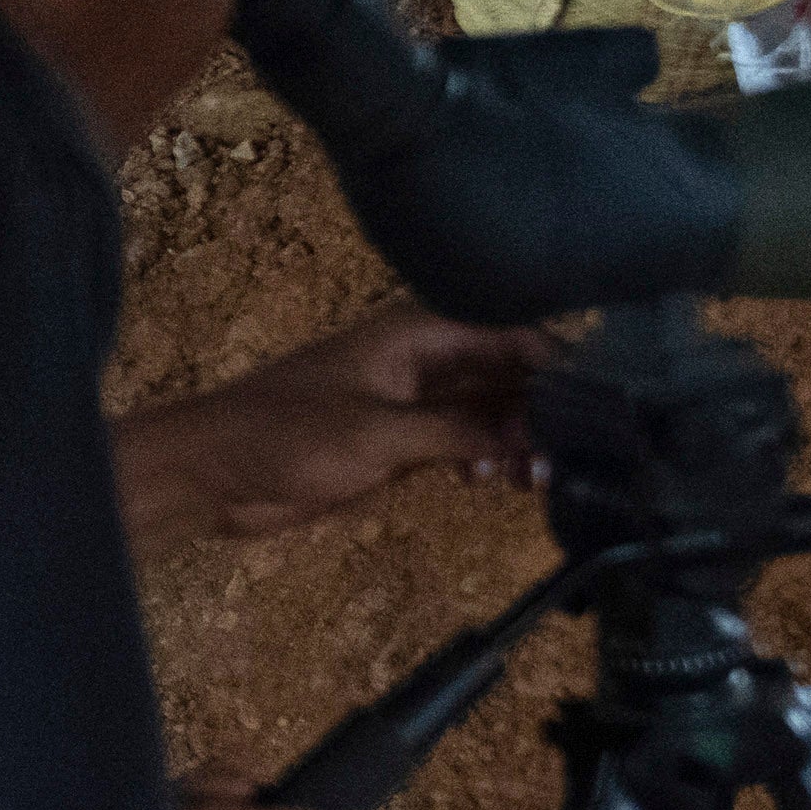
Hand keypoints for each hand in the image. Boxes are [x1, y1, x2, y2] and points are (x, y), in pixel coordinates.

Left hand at [117, 302, 548, 548]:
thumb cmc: (286, 435)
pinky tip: (502, 479)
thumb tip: (531, 436)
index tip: (598, 399)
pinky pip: (458, 440)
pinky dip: (483, 456)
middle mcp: (420, 360)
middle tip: (578, 450)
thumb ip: (458, 429)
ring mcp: (409, 401)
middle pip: (503, 372)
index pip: (507, 330)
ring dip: (515, 437)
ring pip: (484, 410)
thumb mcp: (381, 434)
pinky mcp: (396, 442)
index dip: (554, 359)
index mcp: (415, 333)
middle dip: (541, 406)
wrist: (212, 473)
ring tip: (541, 475)